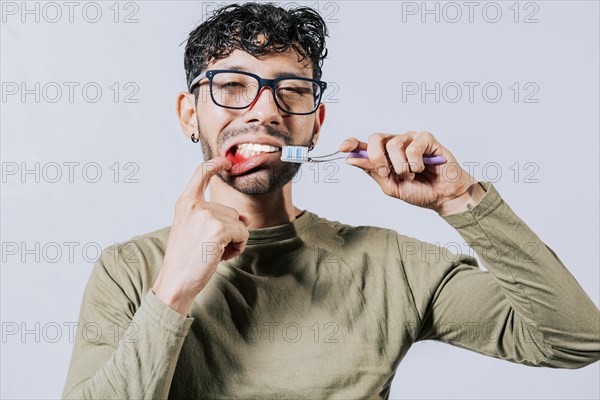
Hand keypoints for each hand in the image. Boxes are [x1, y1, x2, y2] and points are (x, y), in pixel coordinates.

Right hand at [152, 156, 249, 314]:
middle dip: (228, 230)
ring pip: (239, 223)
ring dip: (233, 240)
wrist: (175, 282)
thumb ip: (216, 218)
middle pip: (230, 210)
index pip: (200, 173)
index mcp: (185, 203)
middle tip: (209, 247)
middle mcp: (195, 204)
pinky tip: (221, 256)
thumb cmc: (185, 259)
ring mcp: (207, 215)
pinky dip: (239, 247)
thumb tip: (246, 217)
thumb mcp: (196, 231)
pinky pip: (243, 234)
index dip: (215, 164)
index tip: (225, 161)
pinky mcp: (219, 229)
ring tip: (213, 253)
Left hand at [340, 131, 483, 214]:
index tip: (343, 148)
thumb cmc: (419, 191)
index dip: (352, 143)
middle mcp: (395, 144)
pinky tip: (422, 168)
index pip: (365, 145)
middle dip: (376, 158)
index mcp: (384, 156)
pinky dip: (415, 163)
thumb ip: (373, 172)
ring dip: (401, 166)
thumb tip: (352, 160)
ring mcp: (410, 139)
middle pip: (375, 139)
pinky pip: (413, 146)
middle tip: (386, 173)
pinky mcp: (426, 138)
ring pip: (393, 144)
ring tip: (411, 175)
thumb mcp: (391, 186)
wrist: (443, 197)